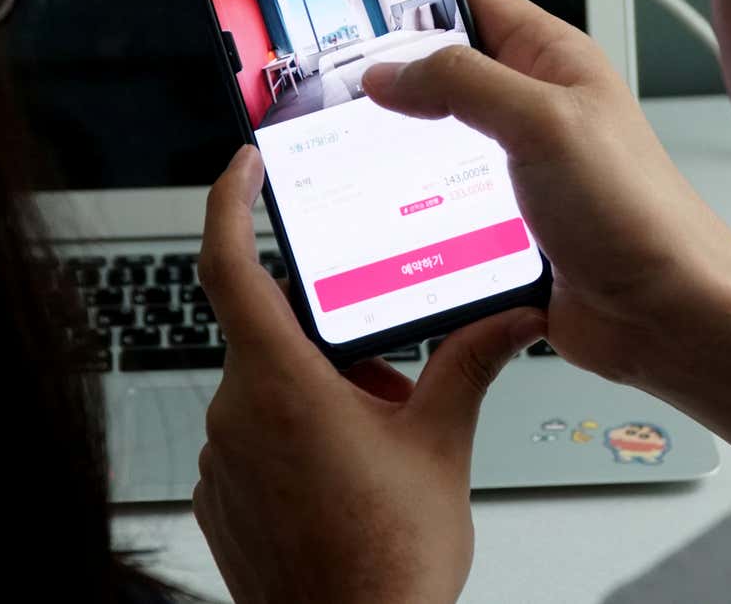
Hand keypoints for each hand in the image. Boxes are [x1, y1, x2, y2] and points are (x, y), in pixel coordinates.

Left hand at [193, 146, 546, 603]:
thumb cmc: (389, 560)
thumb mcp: (441, 444)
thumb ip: (468, 363)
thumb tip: (512, 319)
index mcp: (282, 384)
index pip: (230, 264)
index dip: (229, 203)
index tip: (244, 168)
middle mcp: (235, 414)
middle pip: (271, 336)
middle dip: (332, 345)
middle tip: (389, 383)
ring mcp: (221, 460)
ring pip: (265, 389)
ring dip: (318, 395)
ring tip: (378, 443)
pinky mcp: (218, 497)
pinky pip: (251, 438)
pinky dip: (294, 437)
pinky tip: (345, 478)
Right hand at [363, 0, 730, 444]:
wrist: (669, 315)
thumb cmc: (639, 215)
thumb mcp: (544, 123)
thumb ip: (462, 83)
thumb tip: (390, 71)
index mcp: (554, 61)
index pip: (470, 1)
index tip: (355, 9)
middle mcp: (535, 111)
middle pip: (442, 77)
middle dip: (390, 84)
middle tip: (332, 90)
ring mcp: (518, 171)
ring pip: (434, 148)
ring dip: (398, 156)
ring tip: (350, 154)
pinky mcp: (506, 229)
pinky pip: (443, 210)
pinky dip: (414, 215)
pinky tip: (387, 219)